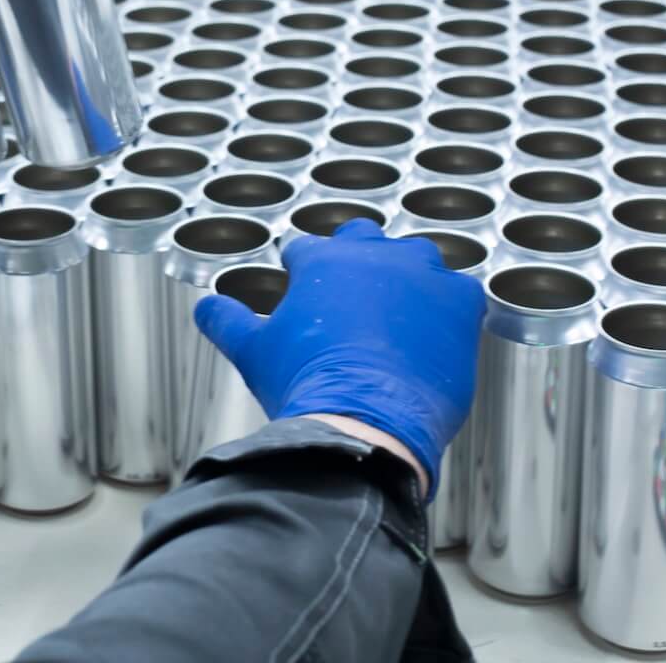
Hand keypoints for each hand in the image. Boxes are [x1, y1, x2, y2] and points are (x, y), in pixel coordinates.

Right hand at [194, 220, 485, 497]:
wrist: (366, 425)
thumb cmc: (309, 387)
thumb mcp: (252, 351)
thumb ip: (226, 321)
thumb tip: (206, 308)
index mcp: (322, 260)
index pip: (308, 249)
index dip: (304, 271)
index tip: (305, 288)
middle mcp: (374, 256)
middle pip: (364, 239)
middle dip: (357, 262)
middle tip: (353, 300)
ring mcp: (421, 276)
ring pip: (417, 260)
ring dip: (407, 279)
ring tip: (398, 317)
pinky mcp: (460, 304)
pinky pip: (459, 293)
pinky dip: (448, 309)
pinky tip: (436, 336)